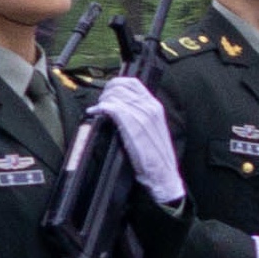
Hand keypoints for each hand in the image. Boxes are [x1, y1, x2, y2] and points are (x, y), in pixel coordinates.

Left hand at [89, 75, 182, 205]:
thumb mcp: (152, 130)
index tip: (107, 92)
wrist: (163, 174)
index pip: (133, 83)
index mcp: (155, 106)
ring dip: (102, 101)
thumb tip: (121, 108)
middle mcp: (150, 107)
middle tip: (100, 104)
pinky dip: (101, 108)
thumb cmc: (156, 157)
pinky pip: (113, 108)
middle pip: (121, 87)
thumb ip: (140, 116)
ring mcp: (142, 116)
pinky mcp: (133, 126)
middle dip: (106, 93)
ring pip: (115, 96)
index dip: (116, 84)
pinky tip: (95, 113)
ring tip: (98, 110)